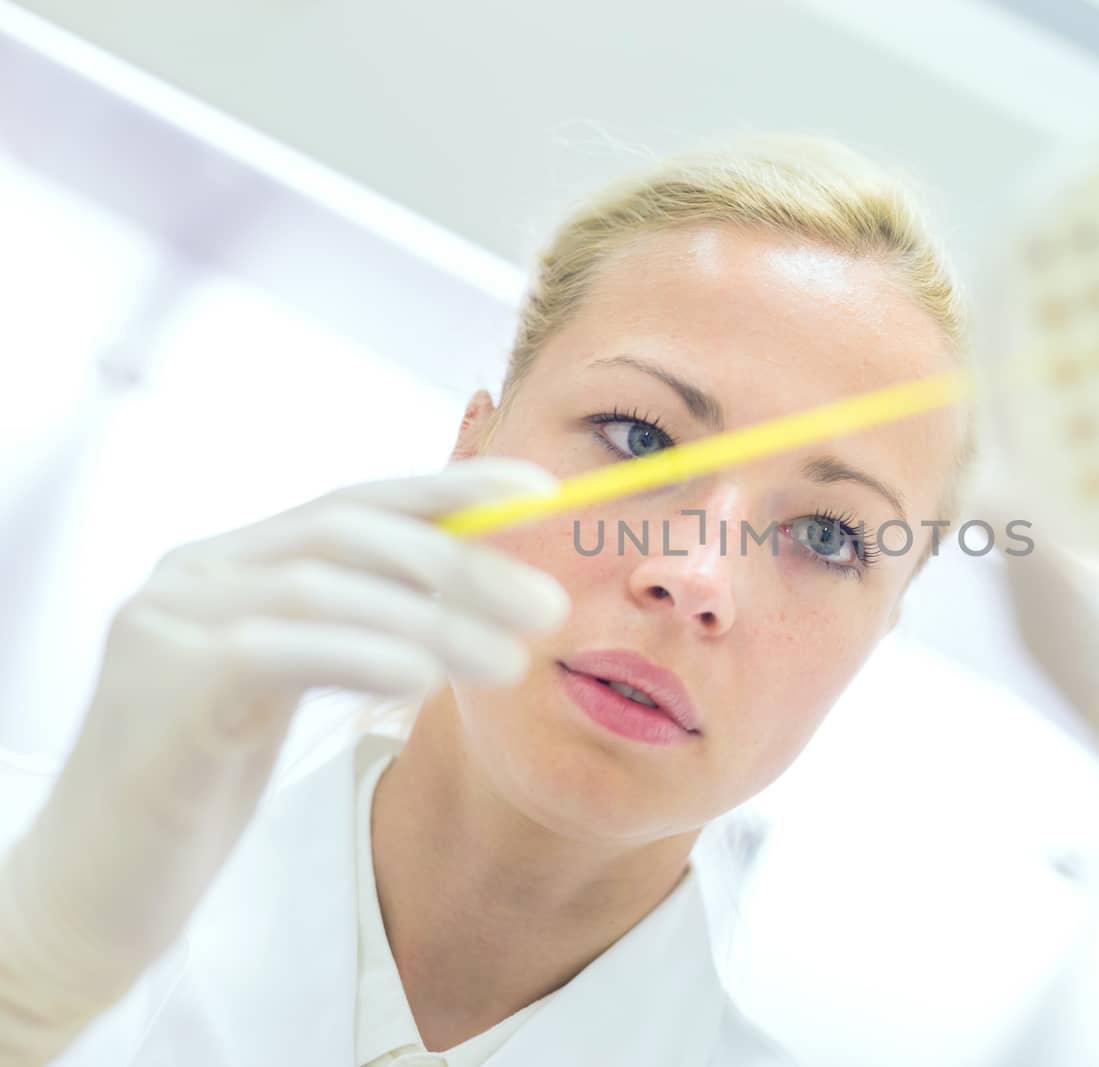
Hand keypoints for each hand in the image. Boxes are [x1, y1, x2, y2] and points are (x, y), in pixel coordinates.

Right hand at [0, 458, 569, 1064]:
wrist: (88, 899)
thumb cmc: (200, 796)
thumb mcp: (286, 690)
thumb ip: (353, 630)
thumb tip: (475, 597)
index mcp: (231, 564)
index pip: (358, 503)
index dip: (453, 490)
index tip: (541, 493)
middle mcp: (196, 573)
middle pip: (352, 533)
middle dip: (462, 561)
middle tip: (549, 606)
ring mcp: (170, 621)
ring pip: (325, 586)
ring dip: (434, 618)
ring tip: (513, 660)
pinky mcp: (164, 684)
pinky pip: (283, 649)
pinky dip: (364, 654)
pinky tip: (428, 680)